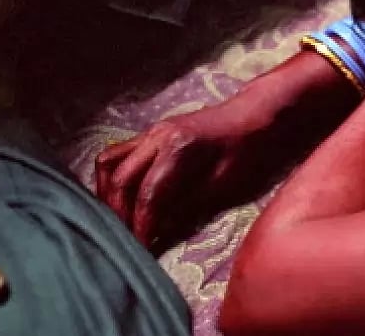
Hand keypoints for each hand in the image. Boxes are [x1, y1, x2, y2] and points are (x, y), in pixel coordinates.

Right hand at [96, 96, 280, 248]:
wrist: (256, 113)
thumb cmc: (248, 148)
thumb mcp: (225, 183)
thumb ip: (189, 205)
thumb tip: (159, 233)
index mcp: (179, 147)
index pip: (149, 195)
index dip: (142, 227)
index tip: (141, 251)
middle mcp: (157, 136)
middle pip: (120, 180)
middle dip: (119, 215)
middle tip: (125, 242)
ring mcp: (150, 132)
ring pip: (109, 163)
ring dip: (108, 195)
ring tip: (117, 222)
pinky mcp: (150, 134)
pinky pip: (118, 155)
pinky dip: (112, 179)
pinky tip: (119, 200)